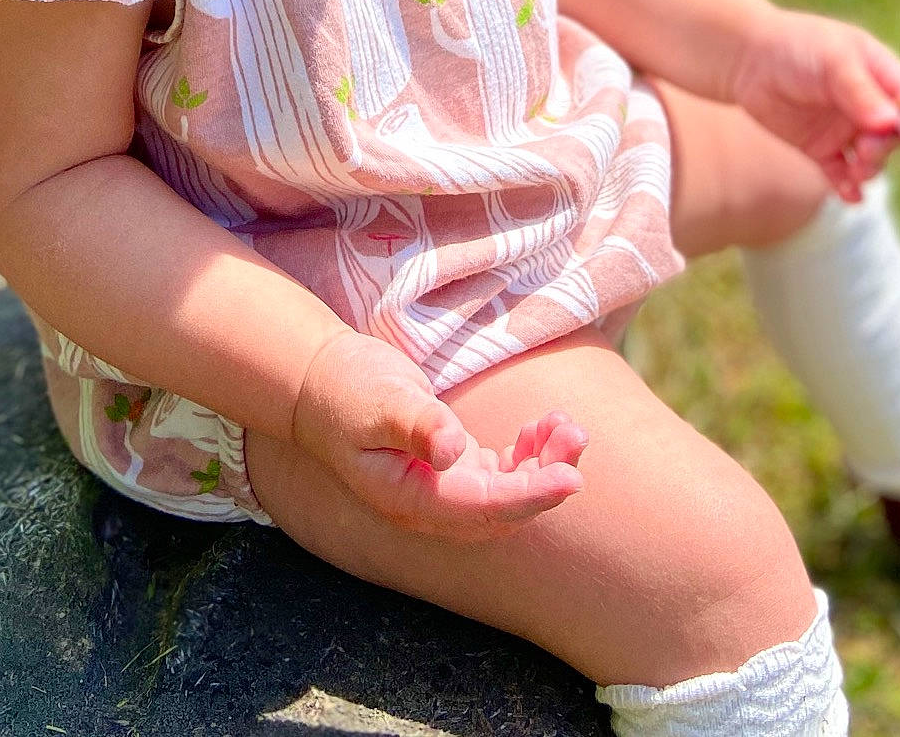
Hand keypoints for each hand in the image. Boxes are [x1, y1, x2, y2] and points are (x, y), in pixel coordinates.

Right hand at [292, 329, 586, 540]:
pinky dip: (529, 456)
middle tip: (577, 434)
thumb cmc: (349, 390)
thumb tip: (455, 452)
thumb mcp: (381, 400)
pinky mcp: (452, 467)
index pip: (483, 509)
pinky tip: (543, 427)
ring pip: (507, 495)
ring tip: (569, 427)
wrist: (322, 386)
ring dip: (544, 467)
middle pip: (503, 512)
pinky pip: (501, 476)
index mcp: (410, 499)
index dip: (531, 496)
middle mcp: (430, 505)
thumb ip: (417, 425)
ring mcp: (443, 489)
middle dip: (547, 480)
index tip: (572, 478)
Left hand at [729, 5, 899, 200]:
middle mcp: (867, 103)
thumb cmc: (795, 46)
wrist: (747, 58)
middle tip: (867, 149)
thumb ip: (860, 92)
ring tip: (856, 172)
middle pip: (893, 134)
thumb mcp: (831, 61)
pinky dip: (849, 188)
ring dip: (870, 168)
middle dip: (887, 145)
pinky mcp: (821, 148)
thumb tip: (891, 123)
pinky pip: (841, 174)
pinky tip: (851, 198)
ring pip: (871, 158)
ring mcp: (844, 127)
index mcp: (878, 72)